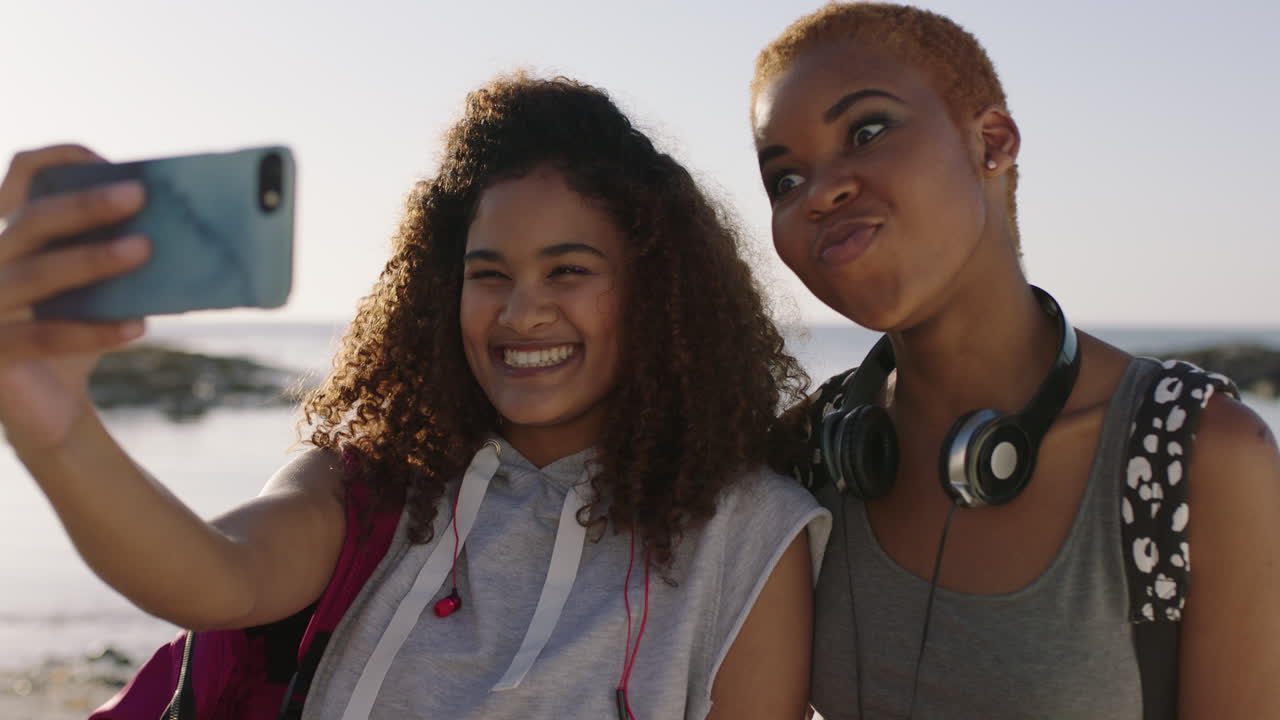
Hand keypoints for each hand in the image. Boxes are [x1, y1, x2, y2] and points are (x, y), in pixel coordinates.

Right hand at [0, 145, 150, 453]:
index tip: (111, 160)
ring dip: (92, 258)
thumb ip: (118, 253)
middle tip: (140, 194)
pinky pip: (44, 336)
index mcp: (14, 234)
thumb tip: (183, 229)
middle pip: (32, 220)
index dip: (61, 158)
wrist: (49, 407)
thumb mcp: (98, 287)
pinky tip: (138, 327)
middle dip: (86, 205)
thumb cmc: (78, 332)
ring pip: (35, 272)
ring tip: (144, 249)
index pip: (22, 173)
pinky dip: (94, 330)